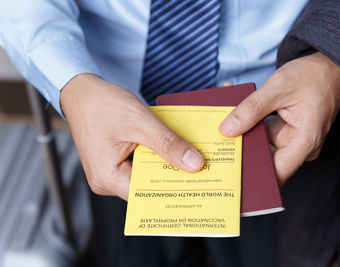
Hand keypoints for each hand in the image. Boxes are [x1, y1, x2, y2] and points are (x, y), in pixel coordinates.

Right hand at [60, 74, 203, 199]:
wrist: (80, 90)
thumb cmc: (102, 104)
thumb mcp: (141, 122)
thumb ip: (168, 144)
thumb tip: (194, 164)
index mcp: (107, 178)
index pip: (148, 194)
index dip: (174, 188)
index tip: (199, 183)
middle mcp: (106, 181)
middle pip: (147, 185)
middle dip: (172, 175)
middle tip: (200, 170)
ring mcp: (109, 172)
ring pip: (145, 174)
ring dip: (164, 163)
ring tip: (189, 158)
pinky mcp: (113, 162)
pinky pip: (139, 164)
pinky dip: (154, 156)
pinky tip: (171, 149)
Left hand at [219, 52, 339, 184]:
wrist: (329, 67)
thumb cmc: (313, 76)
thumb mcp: (278, 88)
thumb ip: (251, 109)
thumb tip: (227, 130)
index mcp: (305, 141)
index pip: (276, 173)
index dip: (253, 177)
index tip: (230, 174)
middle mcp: (299, 146)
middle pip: (264, 160)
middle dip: (240, 151)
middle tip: (216, 143)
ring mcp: (291, 140)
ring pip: (260, 146)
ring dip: (241, 134)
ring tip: (221, 121)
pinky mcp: (284, 132)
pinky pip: (262, 133)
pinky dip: (248, 123)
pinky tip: (233, 111)